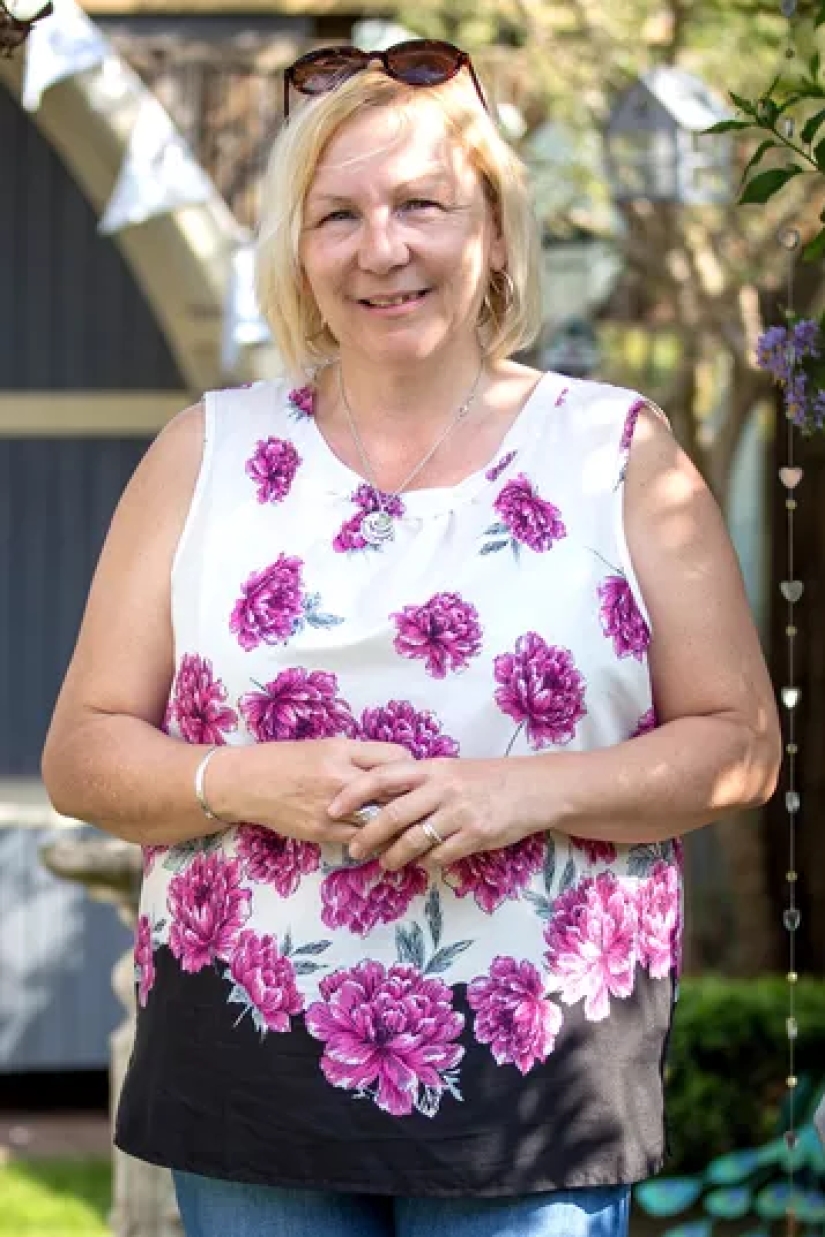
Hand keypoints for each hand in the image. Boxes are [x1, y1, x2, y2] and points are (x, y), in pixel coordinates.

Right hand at [209, 737, 412, 846]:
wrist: (247, 783)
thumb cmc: (286, 760)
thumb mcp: (325, 746)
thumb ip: (359, 756)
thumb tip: (394, 767)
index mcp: (343, 750)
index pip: (396, 758)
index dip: (412, 769)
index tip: (415, 777)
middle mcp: (340, 777)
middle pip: (393, 791)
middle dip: (411, 799)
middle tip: (421, 805)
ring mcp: (332, 807)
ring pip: (380, 820)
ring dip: (396, 825)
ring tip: (407, 826)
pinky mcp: (322, 831)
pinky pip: (359, 839)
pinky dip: (373, 840)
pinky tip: (380, 840)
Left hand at [327, 757, 530, 869]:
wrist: (532, 788)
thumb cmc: (484, 779)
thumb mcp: (450, 770)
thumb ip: (418, 782)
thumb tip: (378, 800)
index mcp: (431, 767)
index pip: (382, 776)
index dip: (354, 792)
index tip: (332, 807)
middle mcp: (442, 787)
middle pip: (393, 813)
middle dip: (368, 834)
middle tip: (352, 849)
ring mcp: (459, 811)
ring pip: (414, 839)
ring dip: (394, 856)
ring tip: (384, 864)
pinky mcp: (476, 834)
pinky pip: (441, 855)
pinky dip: (426, 862)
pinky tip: (421, 864)